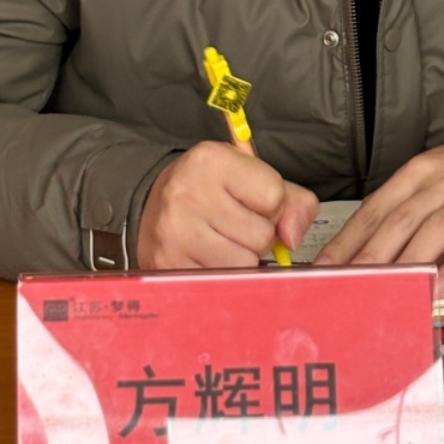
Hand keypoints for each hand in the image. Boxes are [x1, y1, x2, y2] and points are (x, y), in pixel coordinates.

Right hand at [136, 141, 318, 269]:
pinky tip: (207, 257)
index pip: (274, 196)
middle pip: (262, 235)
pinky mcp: (167, 264)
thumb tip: (293, 238)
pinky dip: (222, 275)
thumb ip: (291, 201)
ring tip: (220, 241)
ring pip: (245, 263)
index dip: (272, 206)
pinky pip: (222, 283)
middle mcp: (188, 192)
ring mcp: (175, 231)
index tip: (251, 202)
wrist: (151, 206)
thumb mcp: (250, 177)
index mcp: (212, 160)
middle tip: (233, 225)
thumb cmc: (209, 191)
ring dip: (241, 258)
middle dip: (257, 236)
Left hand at [314, 138, 443, 297]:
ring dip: (407, 262)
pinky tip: (438, 288)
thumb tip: (366, 244)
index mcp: (419, 171)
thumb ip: (406, 205)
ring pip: (433, 230)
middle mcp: (442, 182)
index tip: (325, 265)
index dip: (349, 238)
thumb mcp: (437, 175)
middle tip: (344, 286)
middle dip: (368, 256)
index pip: (376, 206)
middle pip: (398, 220)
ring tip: (385, 291)